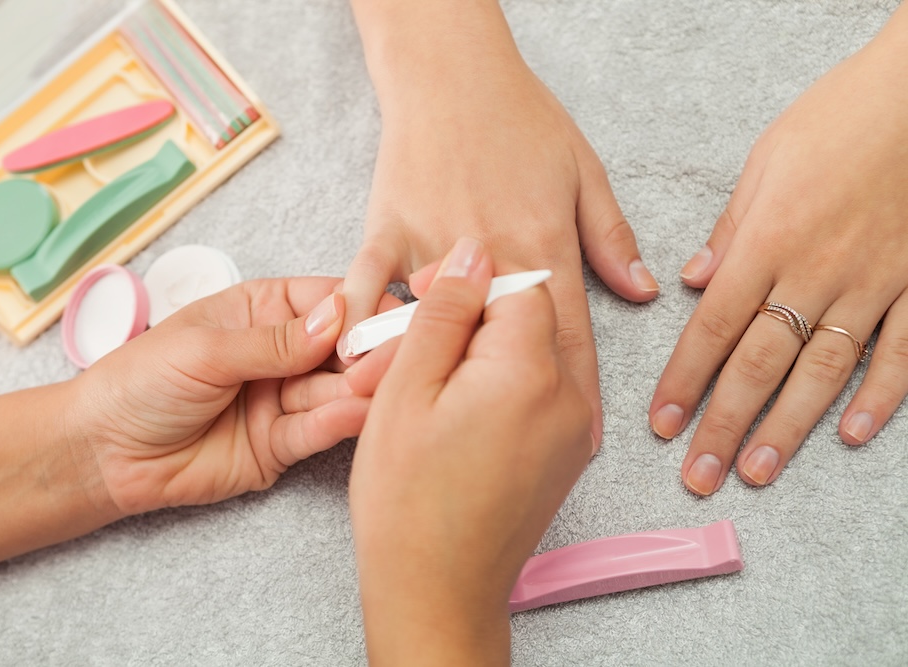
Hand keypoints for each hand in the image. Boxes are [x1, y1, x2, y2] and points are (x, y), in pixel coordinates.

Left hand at [71, 278, 398, 515]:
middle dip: (370, 352)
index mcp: (264, 310)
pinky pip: (317, 431)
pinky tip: (356, 414)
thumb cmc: (140, 381)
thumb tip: (339, 317)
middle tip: (395, 359)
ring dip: (361, 389)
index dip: (362, 307)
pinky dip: (338, 423)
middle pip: (345, 347)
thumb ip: (275, 341)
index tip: (389, 318)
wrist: (102, 452)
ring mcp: (285, 399)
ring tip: (383, 388)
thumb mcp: (206, 349)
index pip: (330, 300)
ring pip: (337, 390)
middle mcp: (284, 352)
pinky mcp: (281, 445)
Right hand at [344, 0, 657, 447]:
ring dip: (440, 386)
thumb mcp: (582, 169)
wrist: (448, 70)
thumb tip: (639, 290)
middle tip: (522, 462)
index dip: (582, 389)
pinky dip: (364, 332)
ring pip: (438, 329)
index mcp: (543, 244)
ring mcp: (434, 247)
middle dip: (519, 407)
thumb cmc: (518, 115)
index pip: (570, 332)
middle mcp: (492, 256)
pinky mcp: (386, 233)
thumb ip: (609, 236)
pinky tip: (357, 376)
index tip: (587, 440)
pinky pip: (371, 292)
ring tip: (439, 444)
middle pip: (509, 346)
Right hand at [347, 238, 592, 664]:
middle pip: (531, 318)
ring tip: (429, 389)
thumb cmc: (407, 497)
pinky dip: (501, 387)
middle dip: (474, 320)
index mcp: (530, 370)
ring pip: (534, 355)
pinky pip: (541, 393)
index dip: (467, 283)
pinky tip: (454, 414)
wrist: (435, 589)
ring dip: (483, 355)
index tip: (422, 299)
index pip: (519, 283)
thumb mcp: (407, 388)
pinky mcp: (566, 454)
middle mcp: (569, 395)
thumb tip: (472, 253)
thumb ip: (445, 312)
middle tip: (416, 349)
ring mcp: (573, 429)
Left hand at [650, 5, 907, 495]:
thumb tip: (693, 280)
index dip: (684, 381)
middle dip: (724, 424)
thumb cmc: (841, 116)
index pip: (713, 327)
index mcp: (768, 241)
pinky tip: (851, 434)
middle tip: (699, 476)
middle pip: (761, 363)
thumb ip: (732, 228)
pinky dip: (880, 395)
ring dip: (788, 427)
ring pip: (824, 371)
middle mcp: (816, 273)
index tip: (662, 425)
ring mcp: (873, 284)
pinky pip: (900, 350)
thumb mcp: (768, 160)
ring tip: (757, 471)